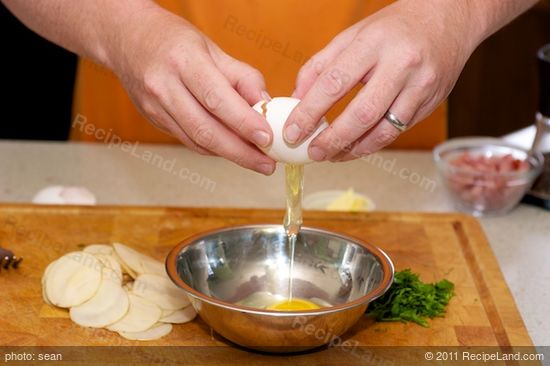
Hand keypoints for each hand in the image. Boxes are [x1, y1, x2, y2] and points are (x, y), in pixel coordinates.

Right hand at [107, 6, 274, 174]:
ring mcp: (155, 106)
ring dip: (229, 155)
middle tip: (267, 164)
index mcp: (184, 61)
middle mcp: (165, 86)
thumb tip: (266, 105)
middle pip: (206, 129)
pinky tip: (231, 149)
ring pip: (196, 141)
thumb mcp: (212, 48)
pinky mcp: (153, 120)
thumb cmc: (173, 39)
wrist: (126, 38)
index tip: (267, 137)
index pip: (217, 99)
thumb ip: (242, 76)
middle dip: (240, 152)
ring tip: (256, 160)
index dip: (243, 122)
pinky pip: (188, 140)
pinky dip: (212, 148)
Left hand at [283, 0, 479, 160]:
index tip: (292, 131)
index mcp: (373, 43)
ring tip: (331, 155)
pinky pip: (397, 131)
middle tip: (312, 152)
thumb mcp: (352, 35)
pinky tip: (355, 147)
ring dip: (353, 149)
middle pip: (362, 113)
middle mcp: (400, 64)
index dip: (309, 111)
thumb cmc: (393, 28)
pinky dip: (372, 144)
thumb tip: (296, 98)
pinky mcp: (431, 103)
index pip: (334, 82)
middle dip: (333, 139)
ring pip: (383, 130)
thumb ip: (320, 65)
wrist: (448, 19)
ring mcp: (420, 86)